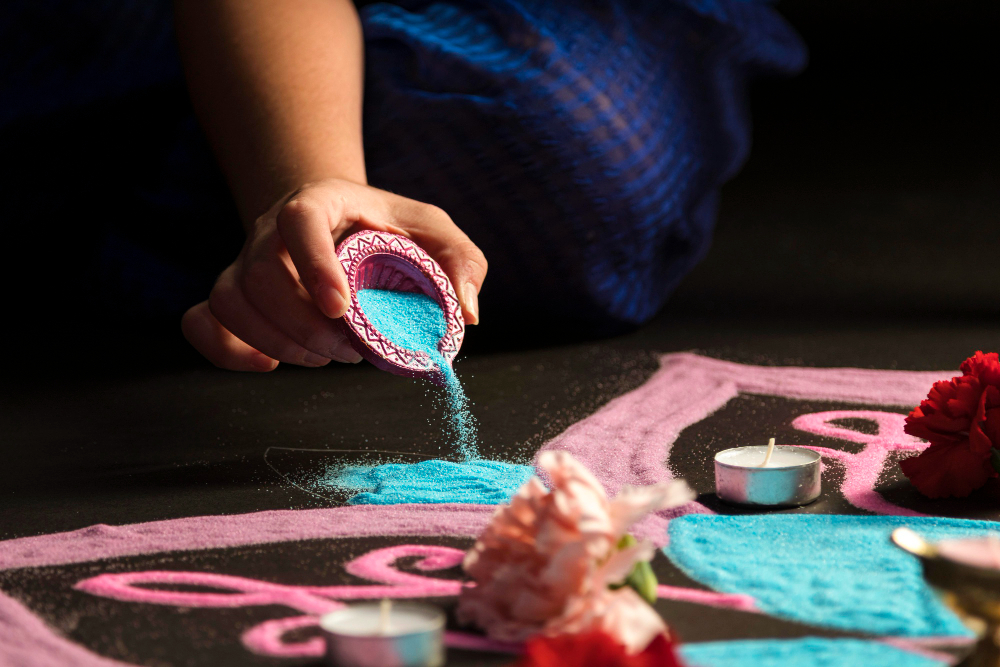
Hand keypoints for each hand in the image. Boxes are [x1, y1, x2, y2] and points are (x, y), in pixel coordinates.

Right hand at [182, 179, 487, 370]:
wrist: (339, 220)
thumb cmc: (390, 228)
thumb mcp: (434, 230)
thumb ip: (461, 262)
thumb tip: (467, 314)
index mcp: (322, 201)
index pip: (299, 219)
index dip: (313, 264)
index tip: (342, 309)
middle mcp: (272, 228)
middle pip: (258, 273)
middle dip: (304, 326)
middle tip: (350, 351)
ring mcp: (246, 261)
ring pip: (230, 300)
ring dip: (276, 342)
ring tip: (324, 357)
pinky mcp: (234, 294)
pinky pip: (202, 320)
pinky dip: (227, 351)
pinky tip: (269, 364)